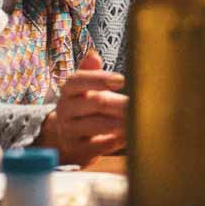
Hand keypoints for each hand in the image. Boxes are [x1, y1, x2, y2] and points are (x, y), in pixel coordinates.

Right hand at [35, 48, 126, 163]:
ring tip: (136, 120)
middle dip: (119, 103)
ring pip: (96, 125)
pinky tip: (131, 137)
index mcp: (69, 90)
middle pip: (94, 102)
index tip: (121, 80)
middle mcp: (66, 109)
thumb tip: (93, 55)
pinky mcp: (77, 150)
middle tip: (139, 104)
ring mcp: (69, 130)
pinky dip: (116, 141)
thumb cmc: (83, 107)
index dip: (99, 78)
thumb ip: (91, 72)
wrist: (65, 138)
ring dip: (118, 123)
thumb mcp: (83, 88)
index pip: (78, 80)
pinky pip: (99, 145)